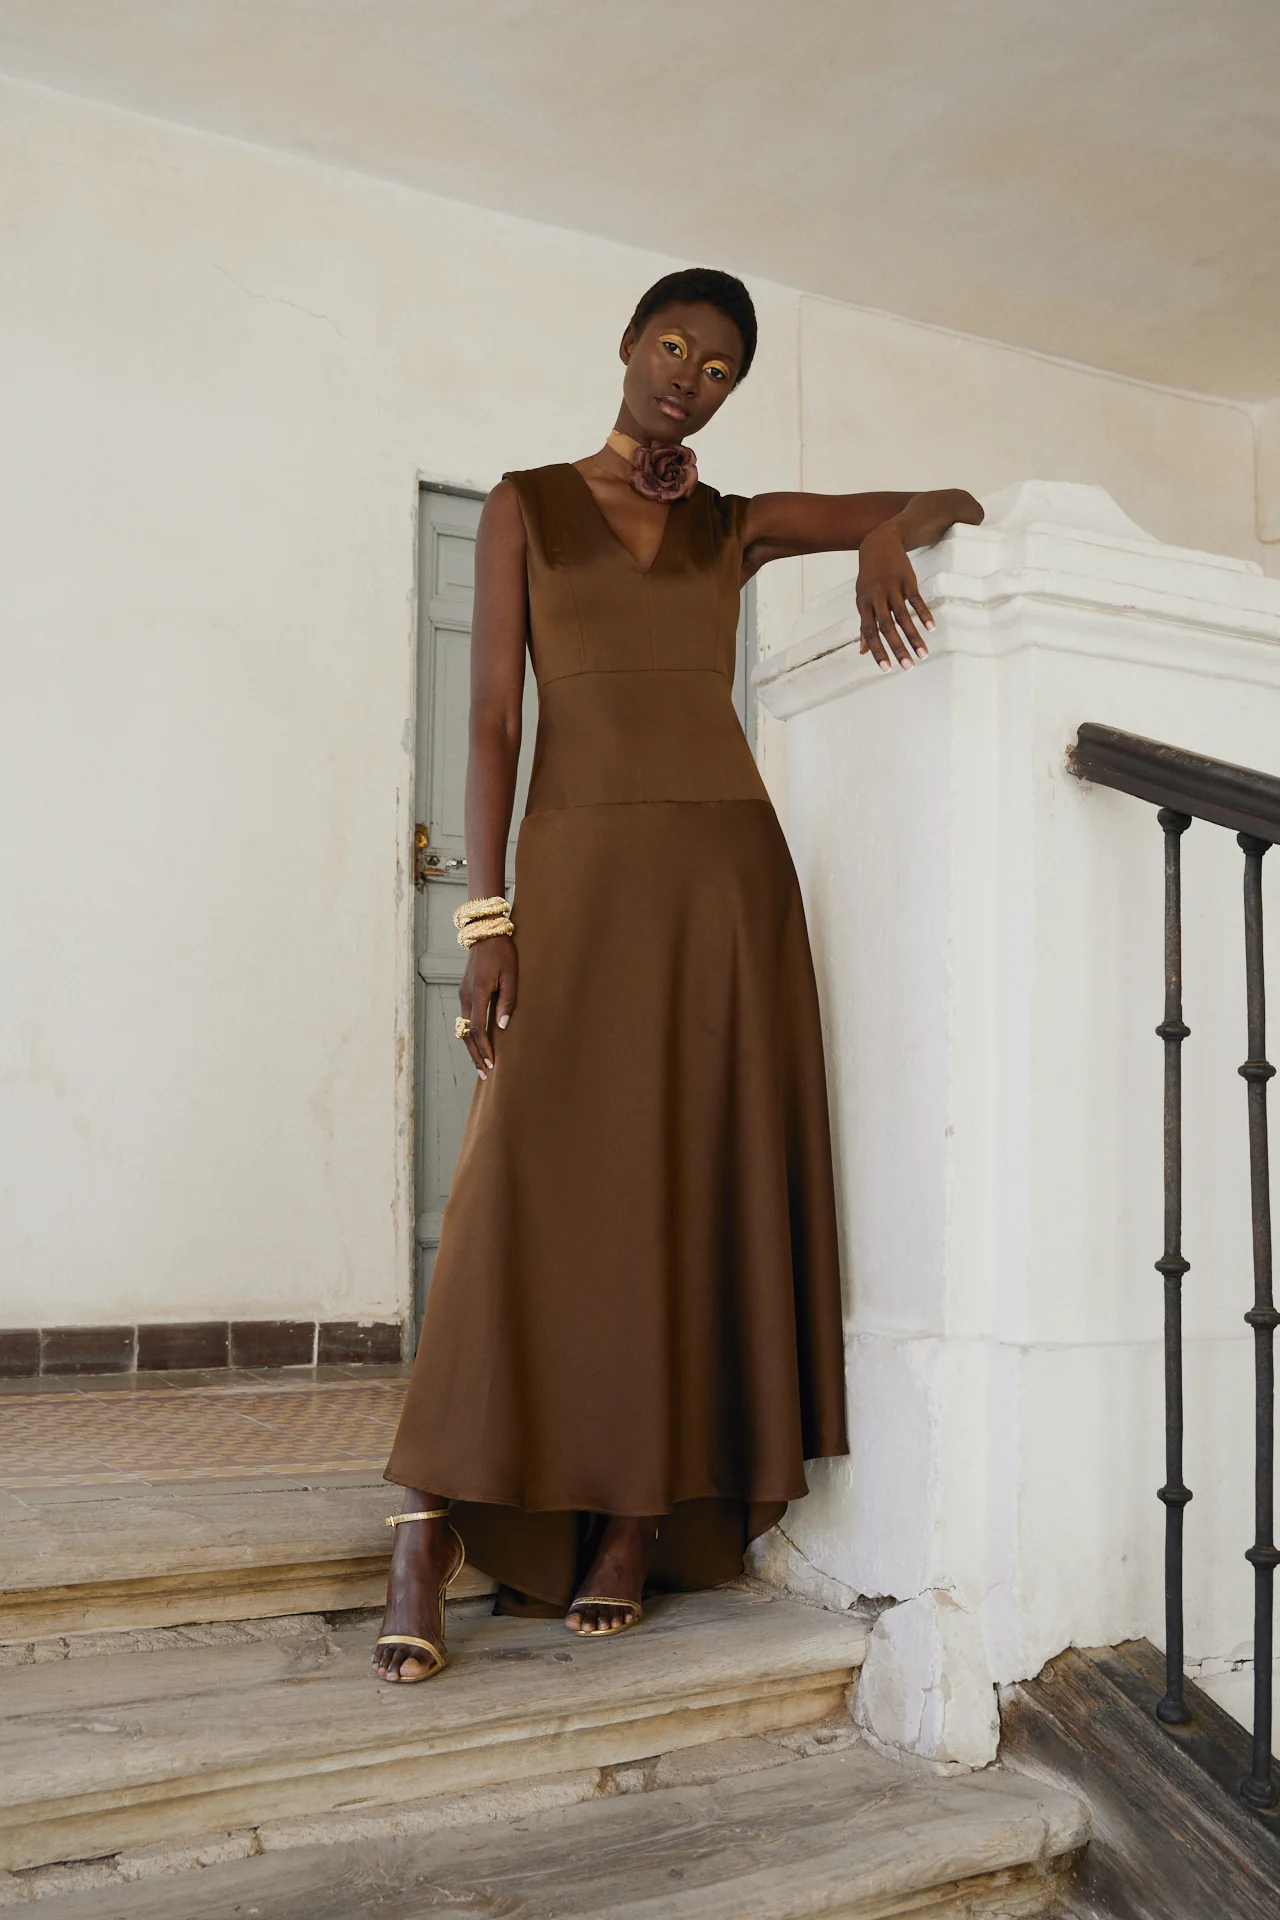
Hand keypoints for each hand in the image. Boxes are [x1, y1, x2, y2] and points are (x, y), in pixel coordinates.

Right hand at [459, 936, 517, 1078]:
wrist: (485, 931)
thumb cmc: (503, 951)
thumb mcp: (511, 975)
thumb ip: (508, 1001)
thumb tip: (503, 1026)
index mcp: (478, 992)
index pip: (478, 1029)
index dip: (484, 1049)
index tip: (492, 1064)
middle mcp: (466, 996)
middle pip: (466, 1034)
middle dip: (475, 1055)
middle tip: (484, 1074)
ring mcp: (463, 994)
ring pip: (464, 1028)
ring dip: (472, 1047)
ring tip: (481, 1064)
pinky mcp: (465, 992)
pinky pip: (466, 1019)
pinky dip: (470, 1035)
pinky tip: (478, 1044)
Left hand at [856, 523, 934, 671]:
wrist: (879, 543)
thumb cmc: (869, 578)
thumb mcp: (862, 599)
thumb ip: (864, 625)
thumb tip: (862, 651)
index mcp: (863, 604)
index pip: (869, 632)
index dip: (877, 650)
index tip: (886, 669)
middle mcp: (876, 597)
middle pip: (887, 626)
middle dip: (897, 648)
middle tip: (908, 667)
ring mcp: (892, 587)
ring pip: (903, 616)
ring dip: (913, 636)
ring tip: (923, 654)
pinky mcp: (907, 580)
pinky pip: (916, 599)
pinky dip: (923, 614)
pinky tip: (931, 628)